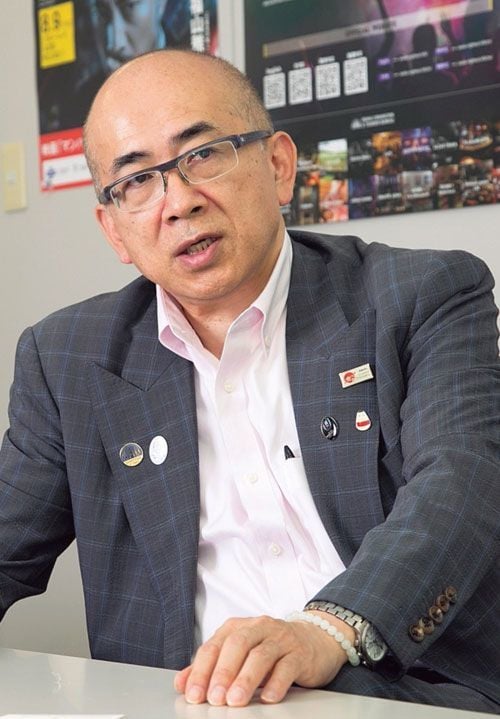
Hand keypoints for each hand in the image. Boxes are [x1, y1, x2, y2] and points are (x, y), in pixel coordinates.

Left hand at [174, 612, 354, 706]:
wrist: (315, 639)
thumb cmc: (270, 649)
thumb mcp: (239, 654)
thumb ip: (211, 667)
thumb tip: (181, 683)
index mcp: (238, 627)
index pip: (215, 646)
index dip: (201, 670)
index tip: (193, 694)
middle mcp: (258, 627)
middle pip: (237, 645)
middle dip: (223, 672)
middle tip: (214, 698)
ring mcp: (280, 638)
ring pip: (261, 655)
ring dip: (246, 679)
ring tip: (235, 701)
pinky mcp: (300, 652)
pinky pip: (288, 666)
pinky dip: (277, 682)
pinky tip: (268, 698)